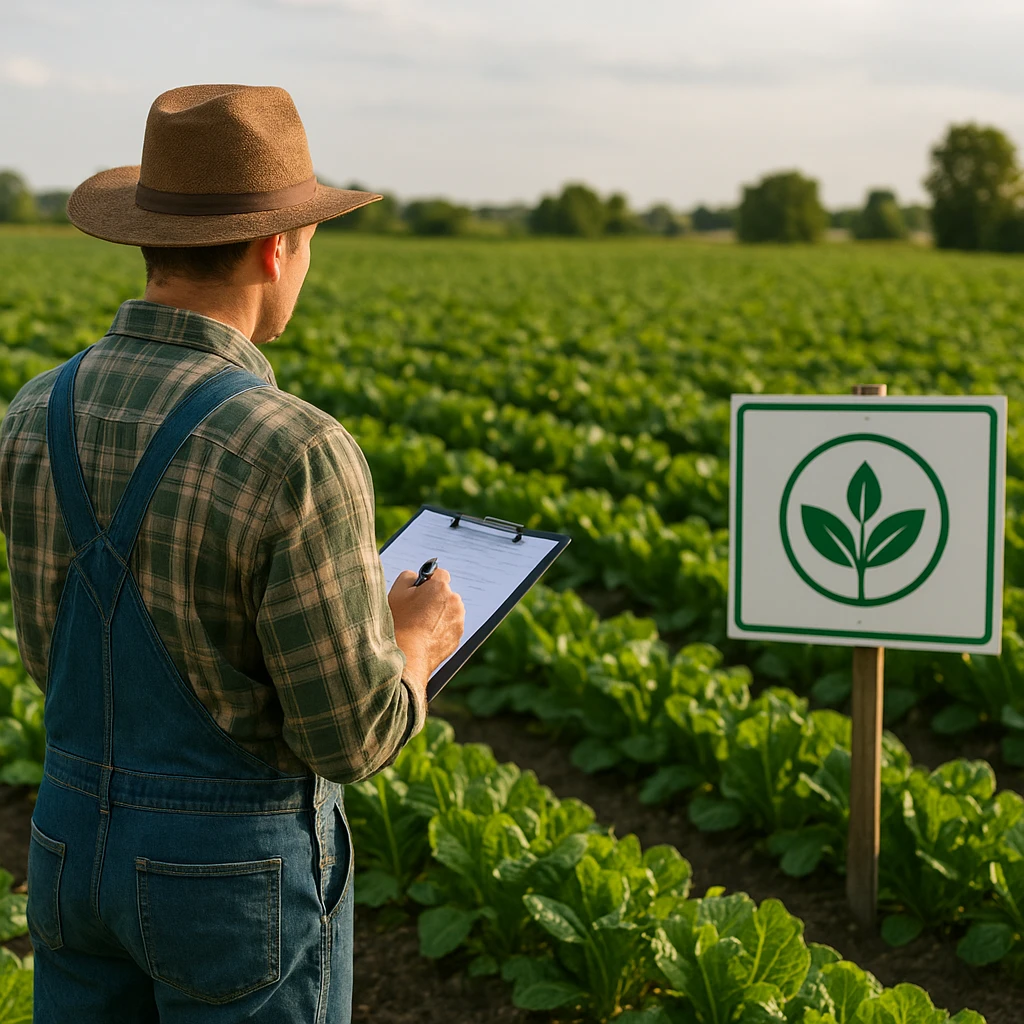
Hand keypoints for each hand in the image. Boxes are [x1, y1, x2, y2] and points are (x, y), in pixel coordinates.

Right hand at [388, 568, 464, 698]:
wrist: (408, 656)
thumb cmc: (400, 623)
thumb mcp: (396, 592)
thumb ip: (408, 577)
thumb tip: (416, 576)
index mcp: (440, 587)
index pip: (440, 574)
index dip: (428, 581)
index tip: (420, 590)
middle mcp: (454, 601)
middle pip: (445, 593)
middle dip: (434, 598)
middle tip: (416, 610)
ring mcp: (458, 620)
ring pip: (448, 610)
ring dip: (439, 613)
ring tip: (420, 625)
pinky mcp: (457, 636)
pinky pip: (449, 626)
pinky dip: (441, 628)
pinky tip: (426, 635)